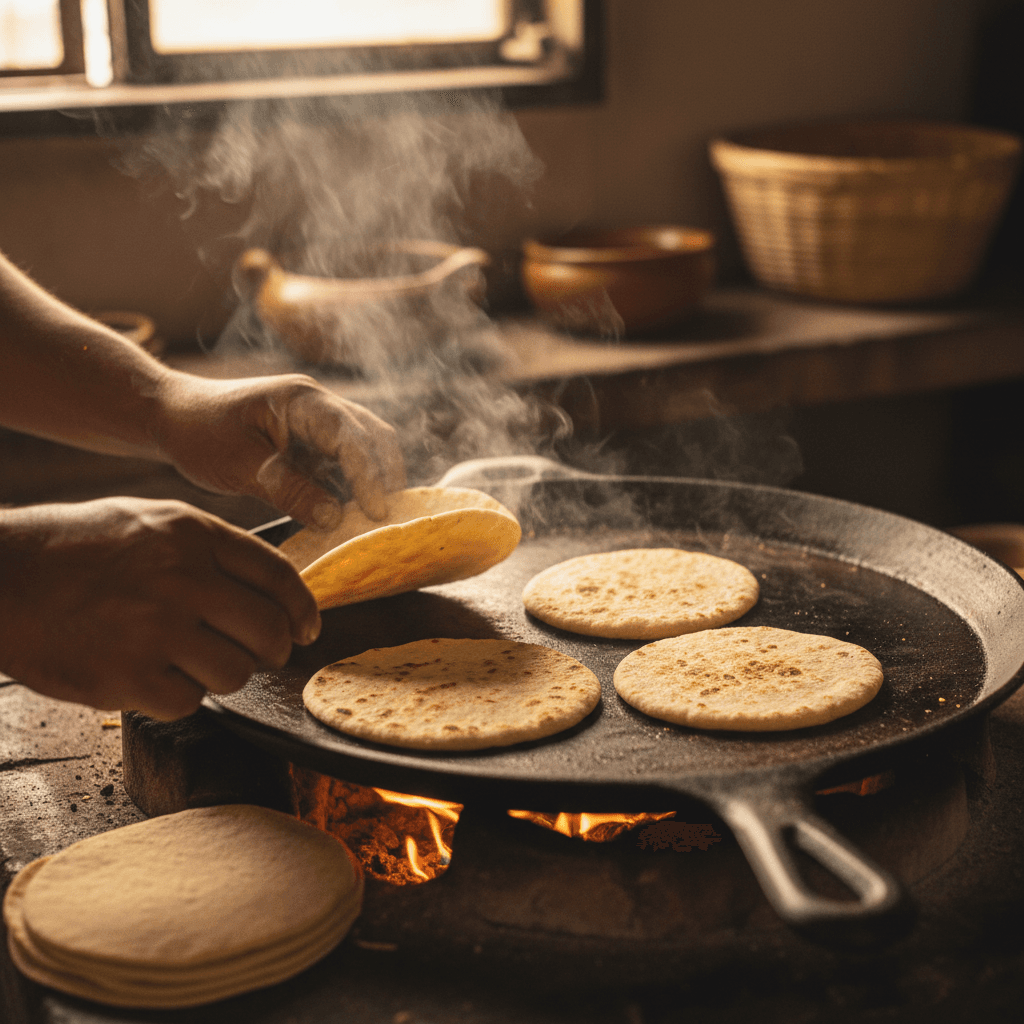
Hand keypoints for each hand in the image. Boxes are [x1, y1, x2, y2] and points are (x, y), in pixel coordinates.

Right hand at [0, 498, 320, 719]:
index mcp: (193, 535)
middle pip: (269, 631)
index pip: (278, 577)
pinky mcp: (126, 677)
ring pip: (236, 673)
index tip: (308, 629)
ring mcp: (155, 630)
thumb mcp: (151, 521)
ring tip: (190, 660)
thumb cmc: (76, 547)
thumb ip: (212, 549)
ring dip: (223, 674)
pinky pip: (190, 702)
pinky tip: (152, 674)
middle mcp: (182, 579)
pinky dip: (178, 696)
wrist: (0, 576)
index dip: (303, 610)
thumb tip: (270, 587)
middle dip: (273, 649)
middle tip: (257, 653)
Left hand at [153, 373, 405, 526]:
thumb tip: (335, 518)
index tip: (375, 513)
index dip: (369, 476)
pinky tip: (349, 516)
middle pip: (374, 436)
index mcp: (303, 401)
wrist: (171, 416)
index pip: (352, 437)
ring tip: (373, 522)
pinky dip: (352, 488)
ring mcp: (318, 424)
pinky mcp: (311, 444)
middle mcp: (319, 407)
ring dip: (372, 483)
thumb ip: (289, 489)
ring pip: (365, 450)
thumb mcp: (241, 465)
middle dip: (387, 476)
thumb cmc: (199, 432)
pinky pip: (344, 465)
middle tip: (387, 519)